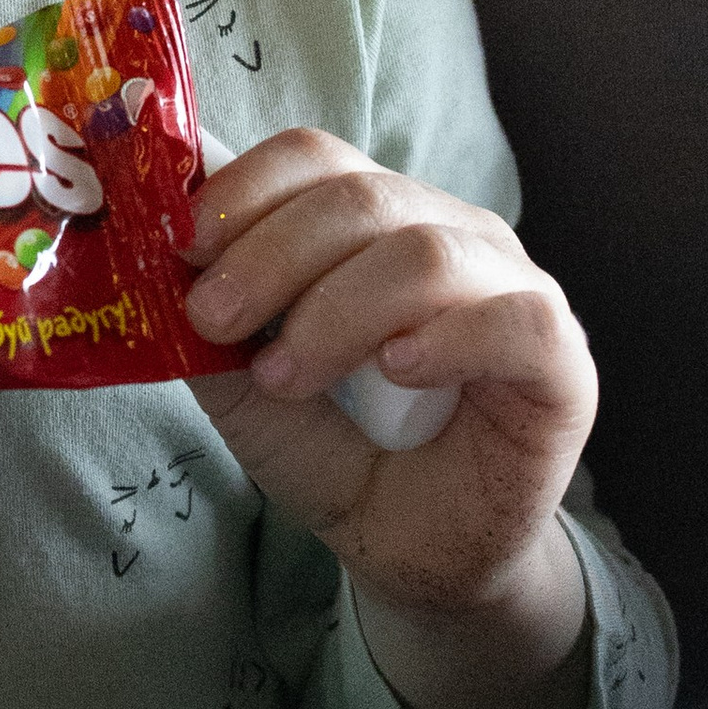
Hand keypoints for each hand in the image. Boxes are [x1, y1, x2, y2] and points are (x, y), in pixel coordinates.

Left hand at [181, 129, 591, 621]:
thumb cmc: (337, 450)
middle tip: (213, 321)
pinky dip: (444, 337)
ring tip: (286, 376)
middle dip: (268, 256)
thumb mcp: (245, 387)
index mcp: (375, 218)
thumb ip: (206, 327)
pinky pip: (515, 318)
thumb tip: (146, 265)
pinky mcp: (561, 360)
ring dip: (335, 311)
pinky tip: (395, 370)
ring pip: (425, 252)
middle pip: (359, 197)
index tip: (181, 251)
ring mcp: (513, 288)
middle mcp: (449, 232)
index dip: (241, 191)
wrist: (412, 551)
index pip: (314, 158)